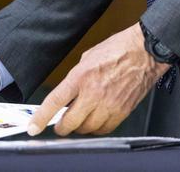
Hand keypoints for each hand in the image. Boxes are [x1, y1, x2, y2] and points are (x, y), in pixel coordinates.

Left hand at [27, 24, 168, 135]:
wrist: (146, 51)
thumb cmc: (120, 49)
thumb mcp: (88, 57)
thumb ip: (76, 77)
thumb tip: (69, 93)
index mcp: (82, 76)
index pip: (55, 102)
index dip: (41, 118)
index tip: (33, 127)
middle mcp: (94, 93)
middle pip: (70, 123)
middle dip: (61, 127)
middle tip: (60, 124)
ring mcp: (109, 104)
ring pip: (87, 129)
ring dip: (80, 127)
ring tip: (81, 118)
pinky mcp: (122, 111)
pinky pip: (105, 129)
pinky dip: (97, 128)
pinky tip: (96, 119)